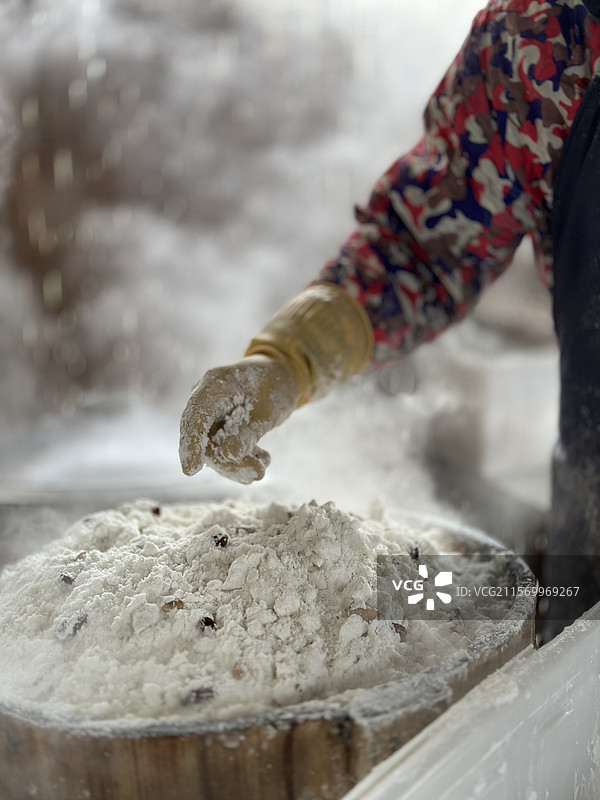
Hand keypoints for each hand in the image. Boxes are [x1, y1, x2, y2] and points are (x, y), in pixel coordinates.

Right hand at [179, 354, 302, 483]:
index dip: (191, 444)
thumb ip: (247, 432)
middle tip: (257, 473)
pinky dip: (243, 460)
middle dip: (228, 463)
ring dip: (238, 466)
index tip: (192, 470)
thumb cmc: (277, 383)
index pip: (195, 417)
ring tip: (261, 470)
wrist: (282, 374)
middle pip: (205, 440)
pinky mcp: (223, 428)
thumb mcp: (269, 408)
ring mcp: (214, 415)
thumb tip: (228, 454)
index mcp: (214, 385)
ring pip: (215, 450)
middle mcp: (208, 401)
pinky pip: (226, 450)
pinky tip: (263, 460)